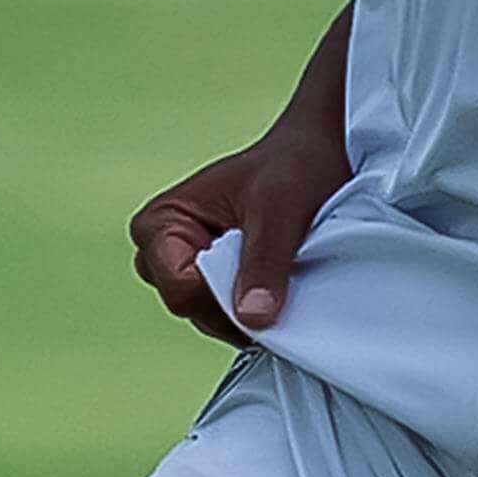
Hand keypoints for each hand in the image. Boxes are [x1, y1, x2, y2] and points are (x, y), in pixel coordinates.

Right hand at [132, 113, 347, 341]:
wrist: (317, 157)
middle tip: (276, 270)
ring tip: (279, 271)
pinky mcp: (214, 284)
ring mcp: (188, 270)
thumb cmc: (291, 166)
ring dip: (251, 307)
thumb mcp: (280, 208)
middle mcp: (163, 250)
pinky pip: (229, 319)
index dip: (225, 293)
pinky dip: (258, 311)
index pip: (179, 288)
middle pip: (191, 308)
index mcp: (160, 222)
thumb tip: (253, 318)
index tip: (263, 274)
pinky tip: (279, 285)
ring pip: (211, 319)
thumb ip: (264, 263)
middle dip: (237, 304)